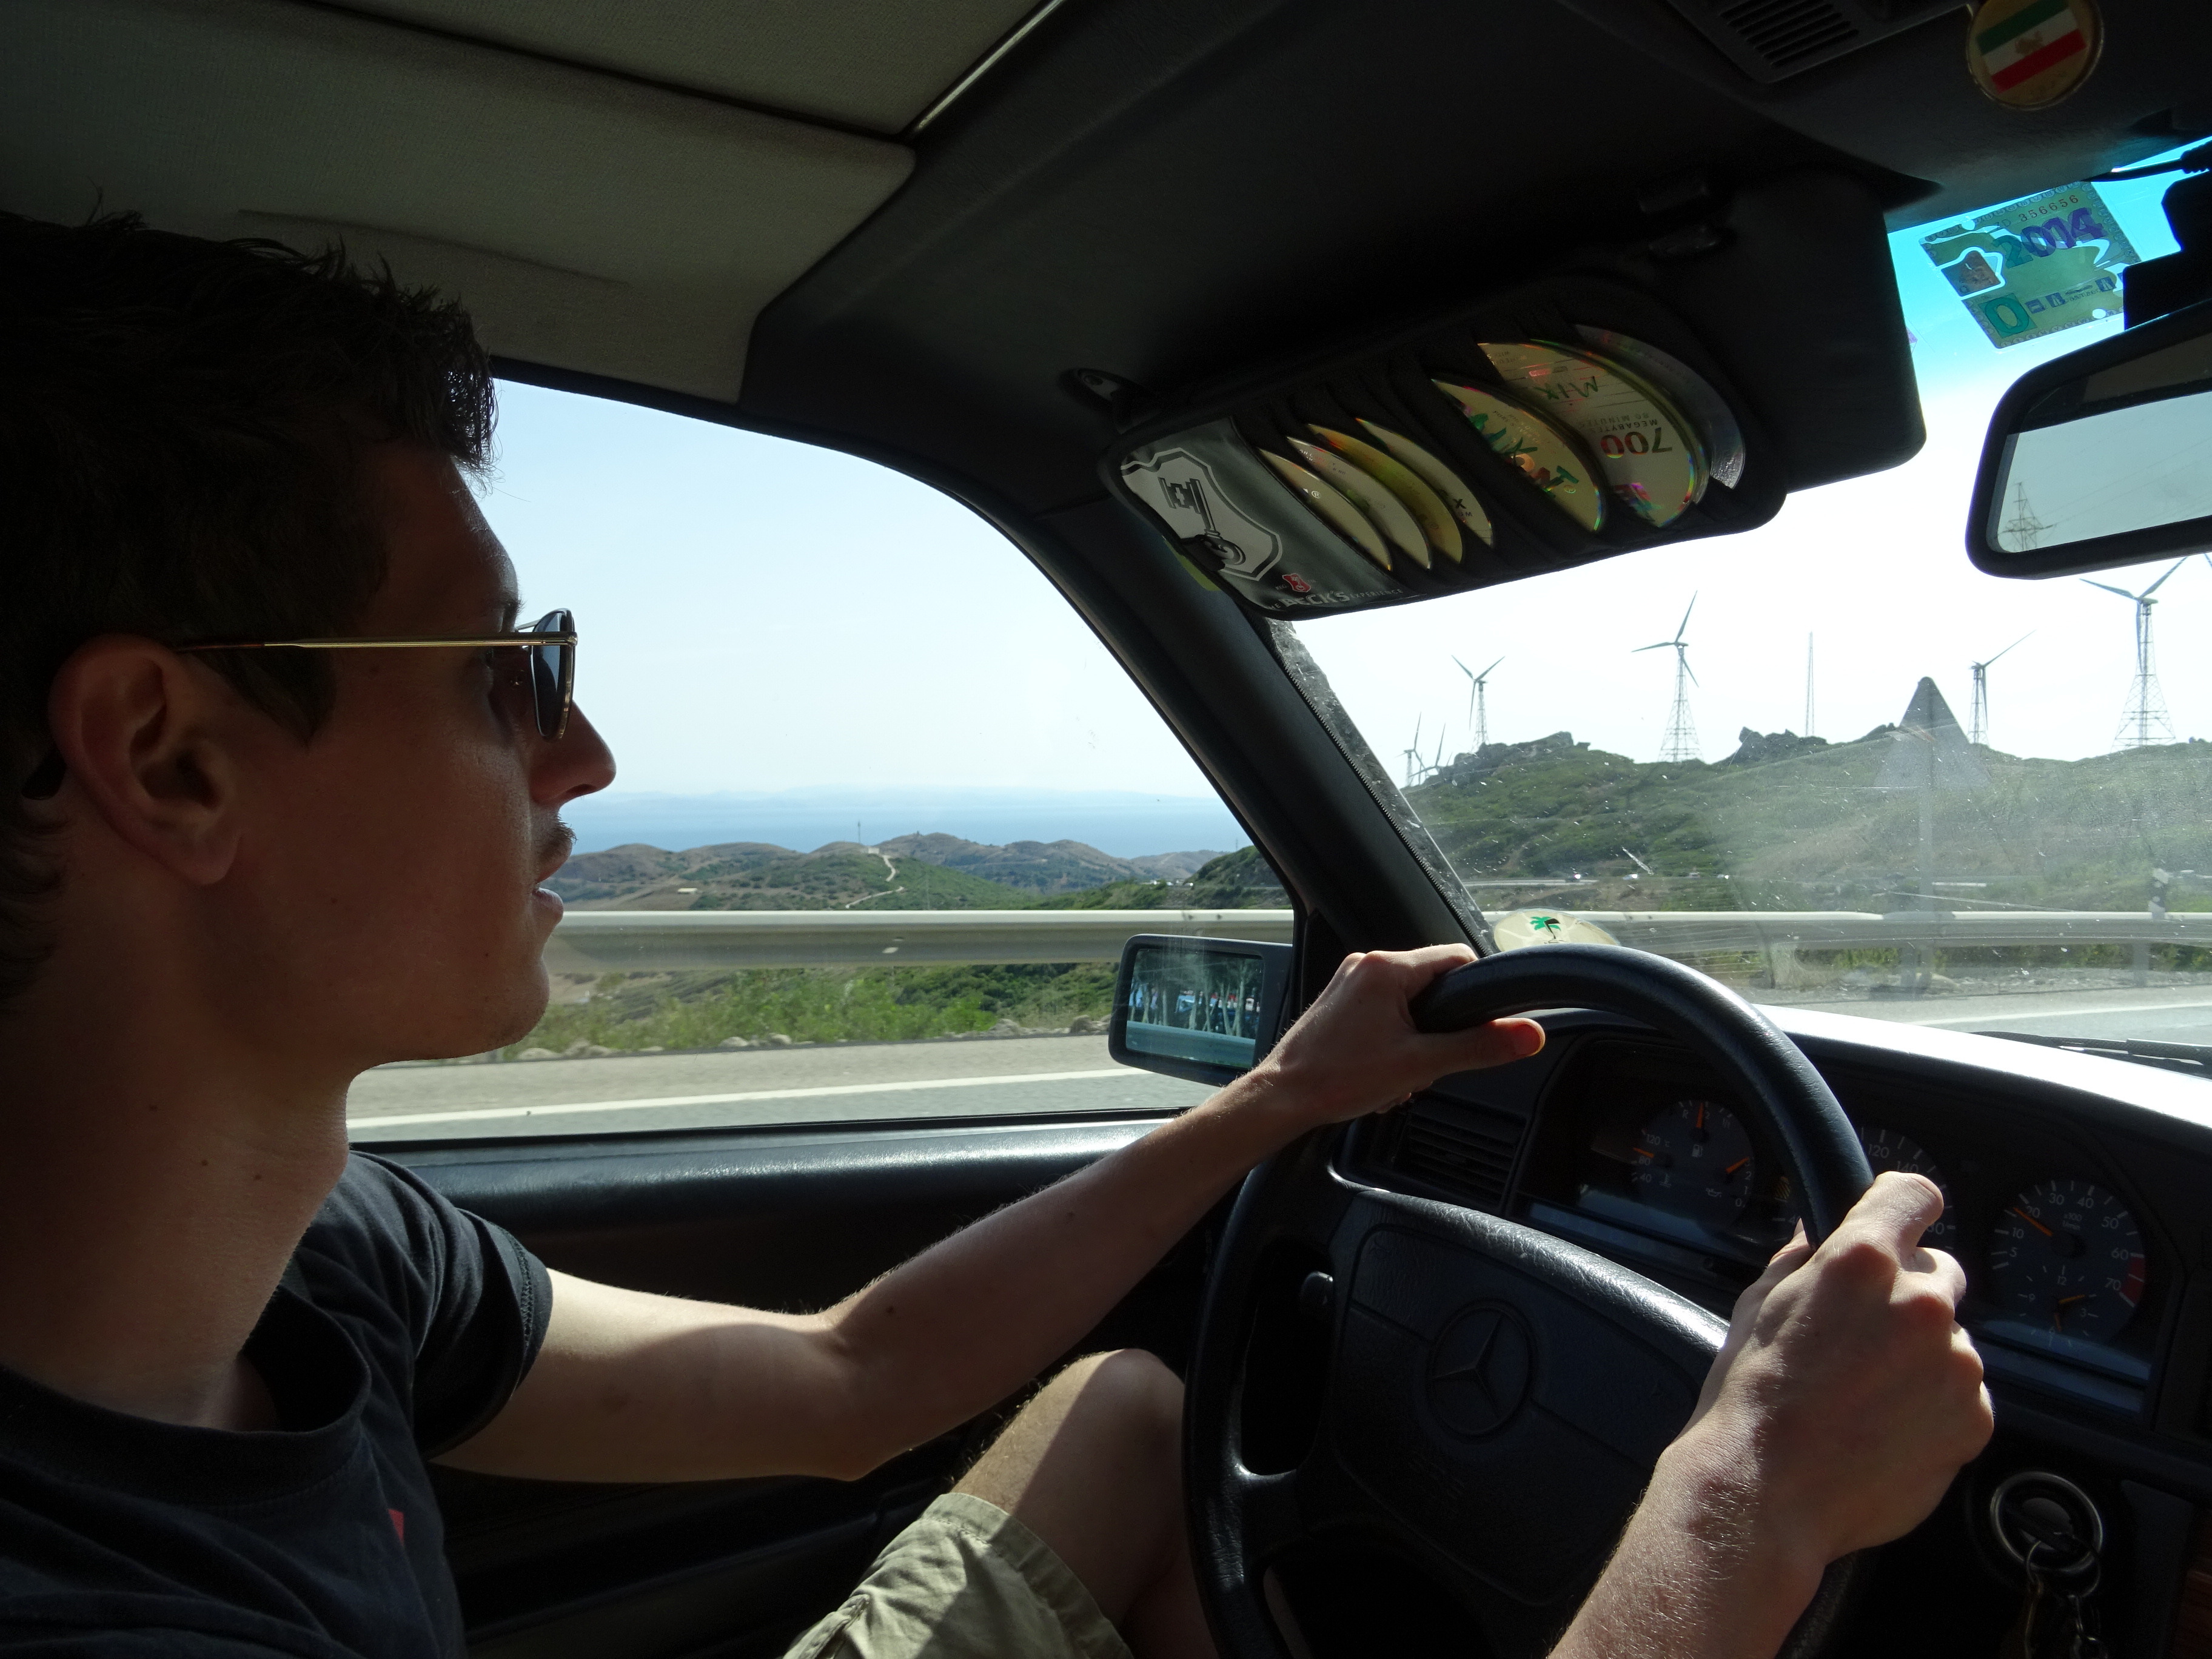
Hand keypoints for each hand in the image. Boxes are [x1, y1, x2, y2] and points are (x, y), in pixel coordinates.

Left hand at [1242, 945, 1542, 1127]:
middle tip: (1425, 1061)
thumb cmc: (1338, 1079)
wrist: (1283, 1098)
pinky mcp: (1341, 1002)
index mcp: (1387, 968)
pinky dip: (1394, 1041)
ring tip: (1398, 1072)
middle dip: (1439, 1027)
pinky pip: (1385, 1012)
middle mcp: (1366, 965)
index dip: (1477, 992)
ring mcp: (1350, 983)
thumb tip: (1528, 1034)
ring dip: (1415, 1040)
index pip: (1457, 958)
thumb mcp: (1421, 1065)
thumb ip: (1478, 1046)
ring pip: (1409, 1003)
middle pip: (1433, 984)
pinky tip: (1382, 1072)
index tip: (1481, 1025)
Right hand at [1669, 1170, 1993, 1570]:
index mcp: (1862, 1260)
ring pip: (1952, 1338)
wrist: (1767, 1493)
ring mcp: (1956, 1362)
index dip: (1904, 1208)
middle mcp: (1921, 1301)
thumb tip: (1818, 1233)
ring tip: (1869, 1396)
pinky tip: (1887, 1426)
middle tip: (1864, 1338)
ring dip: (1923, 1355)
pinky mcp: (1975, 1417)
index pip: (1913, 1194)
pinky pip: (1965, 1393)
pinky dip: (1936, 1405)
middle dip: (1908, 1294)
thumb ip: (1800, 1259)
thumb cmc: (1751, 1398)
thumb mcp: (1758, 1306)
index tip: (1900, 1223)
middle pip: (1940, 1270)